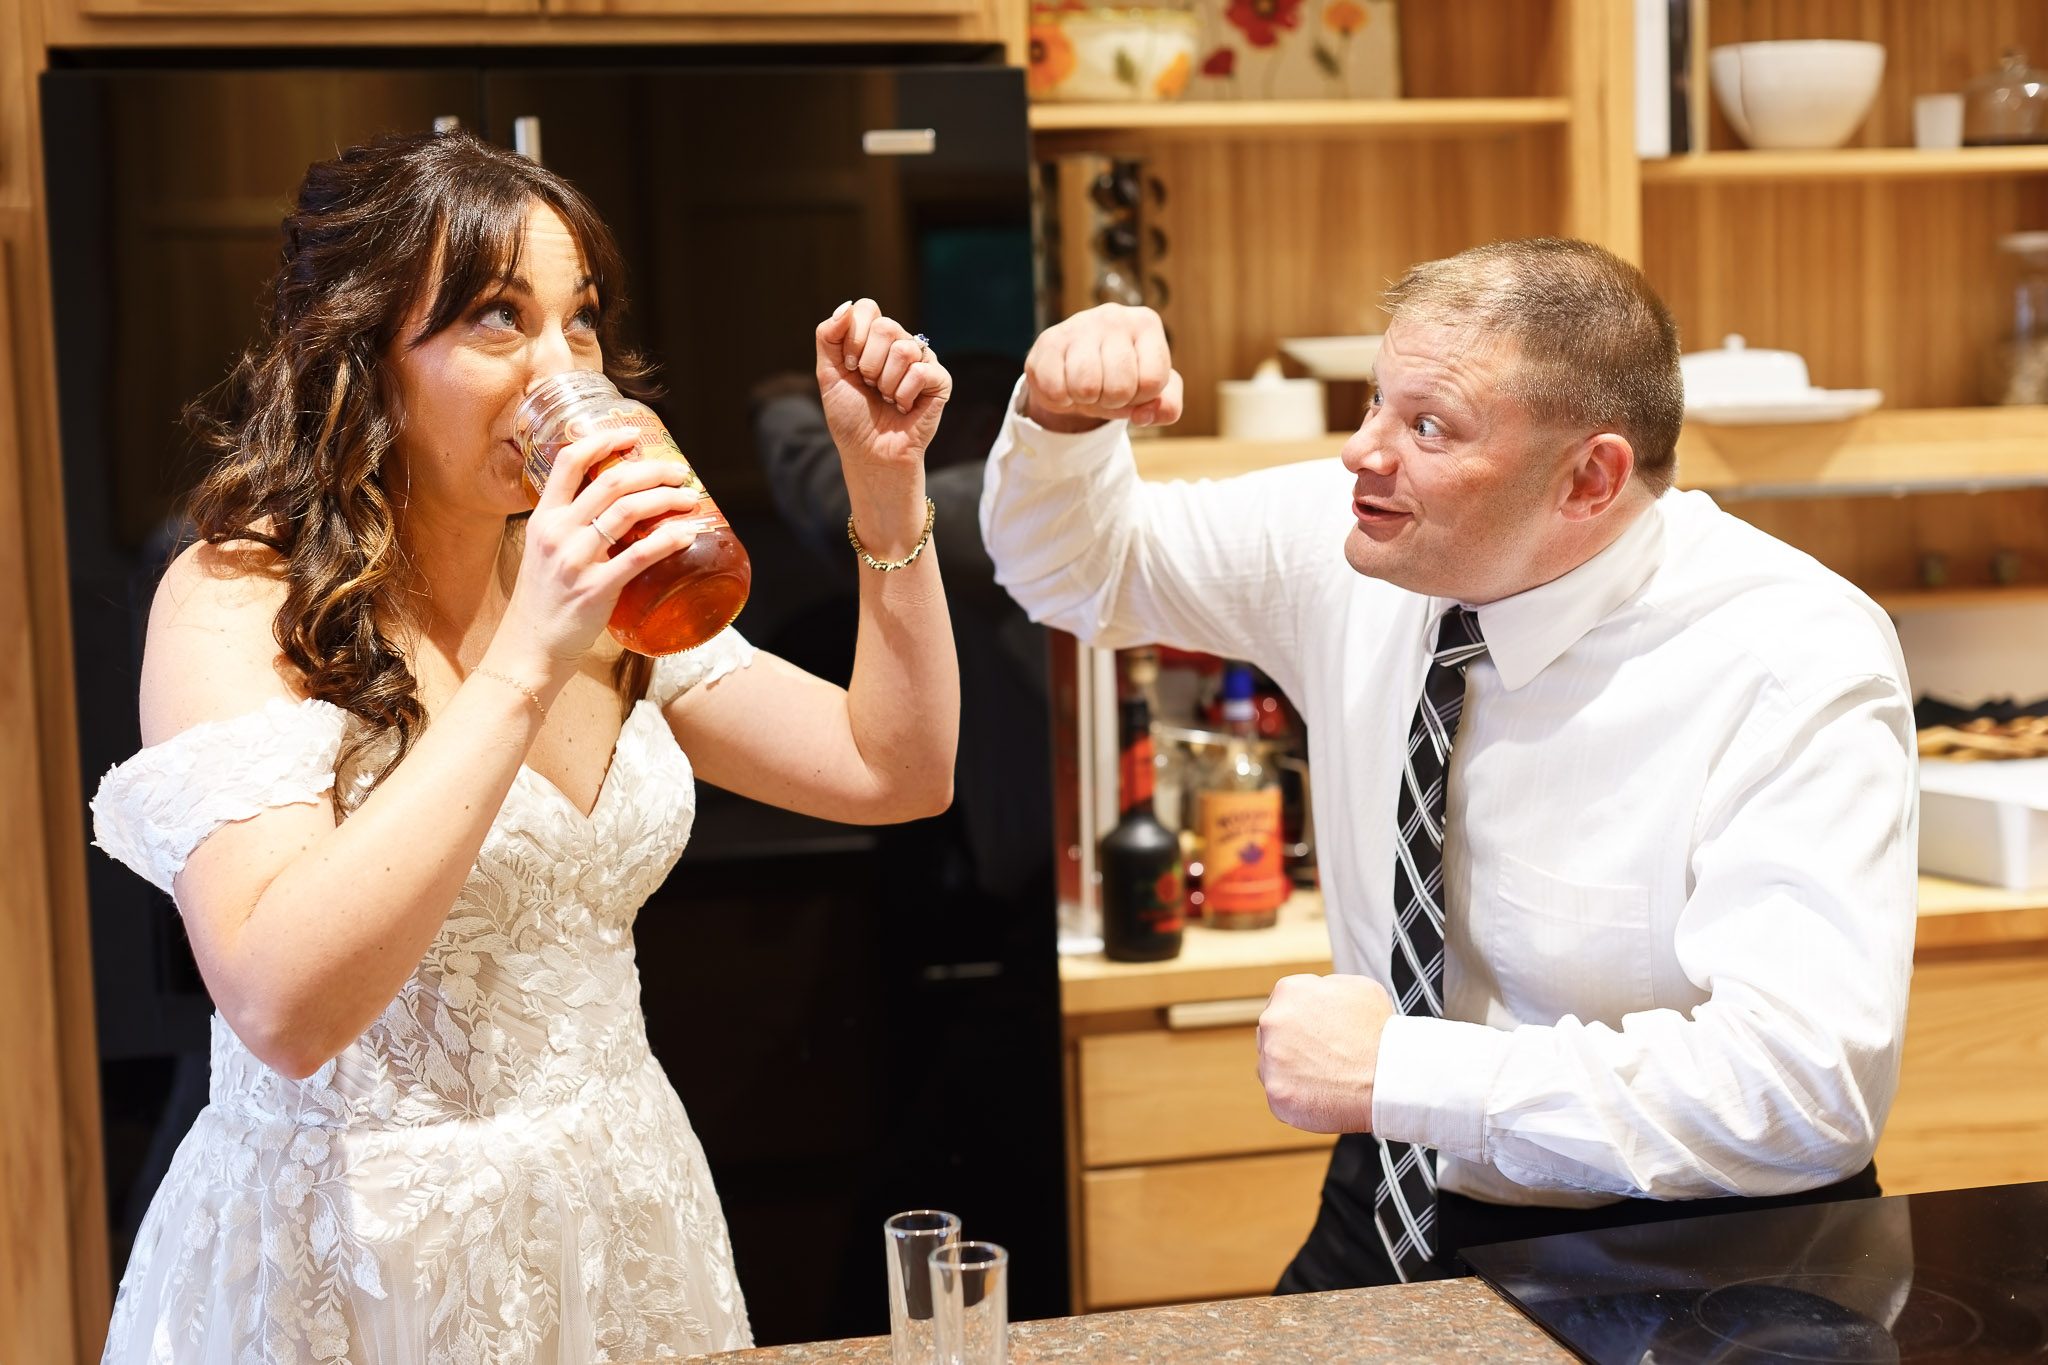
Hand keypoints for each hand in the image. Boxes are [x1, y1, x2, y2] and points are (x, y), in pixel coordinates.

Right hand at [497, 426, 703, 685]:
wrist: (530, 647)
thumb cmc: (544, 599)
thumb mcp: (546, 551)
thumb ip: (570, 525)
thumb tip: (613, 503)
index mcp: (543, 518)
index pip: (570, 461)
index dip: (603, 440)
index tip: (632, 433)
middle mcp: (557, 532)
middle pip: (611, 482)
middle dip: (652, 470)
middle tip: (680, 471)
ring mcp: (576, 560)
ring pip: (628, 511)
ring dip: (666, 498)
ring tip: (690, 497)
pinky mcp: (596, 588)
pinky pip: (639, 555)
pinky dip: (668, 540)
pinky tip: (687, 533)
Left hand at [815, 299, 951, 473]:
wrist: (869, 453)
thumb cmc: (851, 417)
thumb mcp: (828, 374)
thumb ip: (829, 337)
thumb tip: (846, 307)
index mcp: (875, 339)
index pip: (867, 308)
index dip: (853, 338)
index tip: (850, 367)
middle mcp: (901, 343)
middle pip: (886, 326)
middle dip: (869, 363)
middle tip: (870, 386)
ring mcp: (923, 361)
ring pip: (904, 350)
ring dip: (886, 383)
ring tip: (888, 398)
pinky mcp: (940, 381)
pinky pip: (920, 373)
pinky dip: (904, 395)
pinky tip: (904, 407)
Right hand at [1023, 302, 1182, 432]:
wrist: (1073, 370)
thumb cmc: (1119, 378)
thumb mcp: (1151, 393)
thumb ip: (1167, 406)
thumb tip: (1146, 415)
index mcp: (1146, 324)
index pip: (1152, 381)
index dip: (1141, 398)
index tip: (1133, 388)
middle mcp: (1114, 316)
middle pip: (1120, 387)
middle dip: (1112, 401)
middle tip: (1106, 389)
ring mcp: (1079, 324)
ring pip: (1086, 387)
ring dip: (1086, 400)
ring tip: (1086, 387)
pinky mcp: (1049, 340)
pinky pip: (1055, 389)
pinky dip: (1060, 399)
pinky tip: (1064, 384)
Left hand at [1256, 974, 1394, 1133]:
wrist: (1390, 1077)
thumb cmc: (1378, 1033)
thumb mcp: (1356, 987)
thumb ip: (1324, 987)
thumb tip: (1315, 995)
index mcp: (1288, 992)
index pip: (1284, 1006)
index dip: (1304, 1022)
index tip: (1318, 1036)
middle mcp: (1272, 1021)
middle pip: (1274, 1036)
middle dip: (1294, 1046)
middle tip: (1324, 1058)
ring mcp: (1271, 1059)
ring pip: (1273, 1066)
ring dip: (1293, 1072)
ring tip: (1326, 1078)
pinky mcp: (1276, 1092)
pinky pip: (1280, 1096)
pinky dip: (1298, 1098)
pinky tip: (1322, 1095)